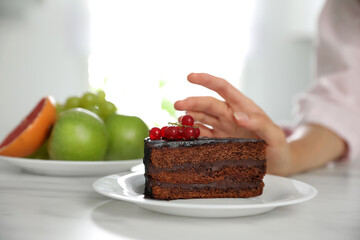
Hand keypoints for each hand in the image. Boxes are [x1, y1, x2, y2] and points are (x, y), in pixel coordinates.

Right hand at [174, 73, 292, 175]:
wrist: (278, 164)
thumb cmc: (279, 147)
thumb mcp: (275, 135)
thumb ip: (260, 124)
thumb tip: (238, 116)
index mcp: (243, 107)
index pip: (223, 88)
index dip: (207, 81)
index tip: (190, 77)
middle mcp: (230, 115)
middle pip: (208, 104)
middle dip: (192, 102)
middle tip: (177, 104)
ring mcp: (223, 129)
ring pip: (202, 118)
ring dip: (188, 117)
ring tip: (177, 122)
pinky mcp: (219, 143)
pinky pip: (202, 136)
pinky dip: (191, 134)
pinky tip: (183, 135)